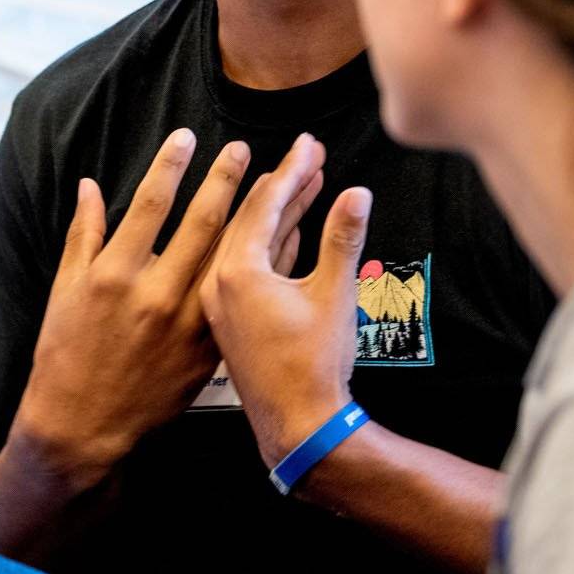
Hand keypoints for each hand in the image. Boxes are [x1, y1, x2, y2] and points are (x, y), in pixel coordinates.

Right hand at [9, 129, 254, 490]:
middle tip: (243, 148)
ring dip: (259, 218)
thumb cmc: (64, 353)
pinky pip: (242, 299)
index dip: (170, 166)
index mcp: (114, 274)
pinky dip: (263, 268)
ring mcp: (185, 325)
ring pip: (232, 259)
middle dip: (225, 182)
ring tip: (279, 184)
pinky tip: (283, 240)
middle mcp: (154, 296)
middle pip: (201, 226)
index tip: (187, 136)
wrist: (82, 424)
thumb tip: (90, 186)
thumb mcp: (63, 290)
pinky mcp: (207, 350)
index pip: (150, 205)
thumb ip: (83, 234)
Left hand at [201, 134, 374, 469]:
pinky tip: (292, 230)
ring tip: (305, 182)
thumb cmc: (313, 368)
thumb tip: (357, 194)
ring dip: (276, 214)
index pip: (264, 205)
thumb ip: (342, 239)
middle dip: (282, 184)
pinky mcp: (228, 322)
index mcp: (235, 272)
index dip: (292, 170)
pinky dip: (268, 246)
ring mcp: (219, 304)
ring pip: (244, 243)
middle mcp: (216, 284)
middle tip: (306, 154)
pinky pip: (243, 270)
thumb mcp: (335, 296)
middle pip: (248, 218)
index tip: (308, 144)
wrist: (297, 430)